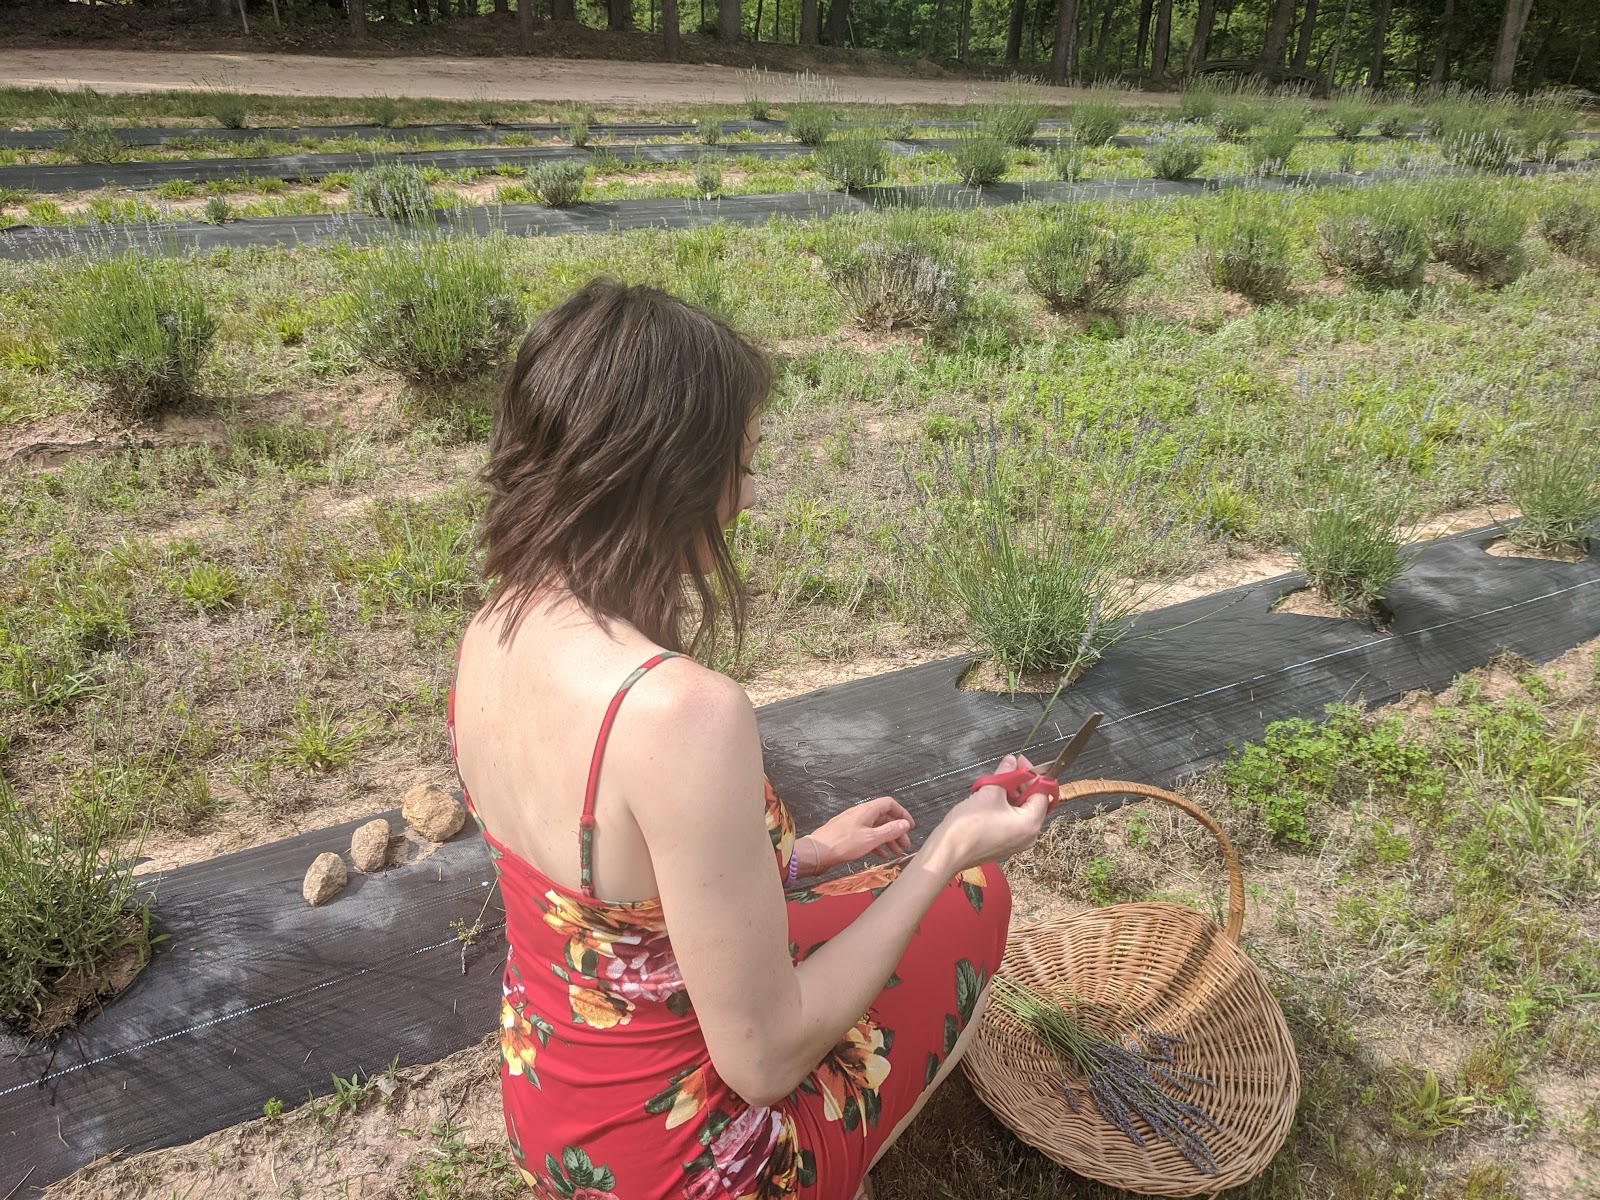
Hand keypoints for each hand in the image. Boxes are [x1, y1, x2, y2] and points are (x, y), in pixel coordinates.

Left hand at [806, 796, 914, 872]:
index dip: (902, 813)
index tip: (910, 826)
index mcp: (867, 810)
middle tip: (905, 844)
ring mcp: (853, 823)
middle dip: (896, 831)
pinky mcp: (847, 834)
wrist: (817, 852)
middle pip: (883, 818)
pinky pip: (866, 835)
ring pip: (875, 828)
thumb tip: (905, 824)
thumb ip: (890, 830)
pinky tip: (881, 854)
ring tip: (896, 852)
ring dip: (887, 839)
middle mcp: (860, 814)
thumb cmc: (843, 844)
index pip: (889, 804)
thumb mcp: (871, 838)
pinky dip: (876, 843)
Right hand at [923, 754, 1047, 877]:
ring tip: (994, 782)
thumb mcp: (990, 792)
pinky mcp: (1003, 845)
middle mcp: (1028, 836)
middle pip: (1032, 802)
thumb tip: (1011, 761)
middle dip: (1021, 784)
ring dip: (1011, 794)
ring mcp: (1016, 843)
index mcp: (1031, 824)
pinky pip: (1011, 821)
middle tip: (1008, 768)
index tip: (1020, 762)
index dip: (1032, 775)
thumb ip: (1005, 774)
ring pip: (1020, 811)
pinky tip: (990, 797)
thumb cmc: (969, 825)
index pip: (1042, 793)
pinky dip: (1004, 807)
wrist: (948, 851)